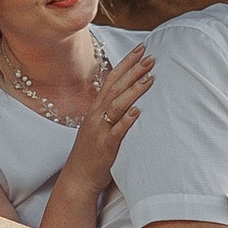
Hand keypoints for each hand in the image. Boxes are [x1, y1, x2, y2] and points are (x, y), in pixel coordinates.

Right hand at [67, 42, 151, 174]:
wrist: (78, 178)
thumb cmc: (91, 154)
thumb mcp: (98, 127)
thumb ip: (110, 112)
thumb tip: (127, 99)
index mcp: (95, 109)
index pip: (111, 79)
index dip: (126, 63)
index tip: (141, 49)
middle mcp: (96, 115)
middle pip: (115, 87)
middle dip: (132, 70)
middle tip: (150, 57)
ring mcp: (99, 130)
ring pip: (116, 105)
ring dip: (133, 90)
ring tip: (149, 78)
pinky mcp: (105, 146)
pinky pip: (116, 131)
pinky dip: (126, 120)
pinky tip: (137, 111)